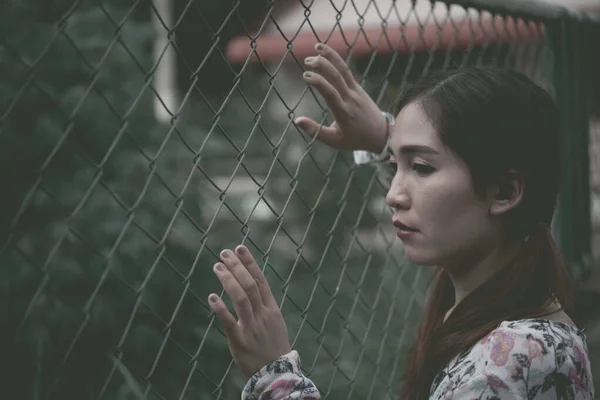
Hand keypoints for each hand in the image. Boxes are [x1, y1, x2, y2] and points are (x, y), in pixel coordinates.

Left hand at [208, 245, 291, 378]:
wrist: (277, 375)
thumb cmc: (273, 347)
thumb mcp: (275, 323)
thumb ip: (264, 305)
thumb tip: (253, 285)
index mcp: (272, 309)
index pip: (261, 280)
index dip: (250, 263)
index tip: (240, 248)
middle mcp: (263, 315)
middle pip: (250, 285)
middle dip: (237, 267)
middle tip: (224, 253)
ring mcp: (252, 328)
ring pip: (240, 298)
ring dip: (228, 280)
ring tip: (217, 267)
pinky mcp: (240, 341)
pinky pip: (229, 322)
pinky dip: (220, 308)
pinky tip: (212, 296)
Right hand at [296, 43, 387, 153]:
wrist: (380, 134)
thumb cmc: (354, 139)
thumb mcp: (334, 141)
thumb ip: (315, 132)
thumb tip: (297, 121)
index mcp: (344, 113)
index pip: (330, 93)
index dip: (318, 82)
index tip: (305, 76)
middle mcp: (351, 99)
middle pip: (337, 76)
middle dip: (322, 65)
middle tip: (307, 60)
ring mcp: (356, 91)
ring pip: (343, 69)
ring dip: (331, 56)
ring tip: (317, 46)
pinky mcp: (358, 88)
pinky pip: (346, 71)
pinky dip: (336, 61)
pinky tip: (326, 54)